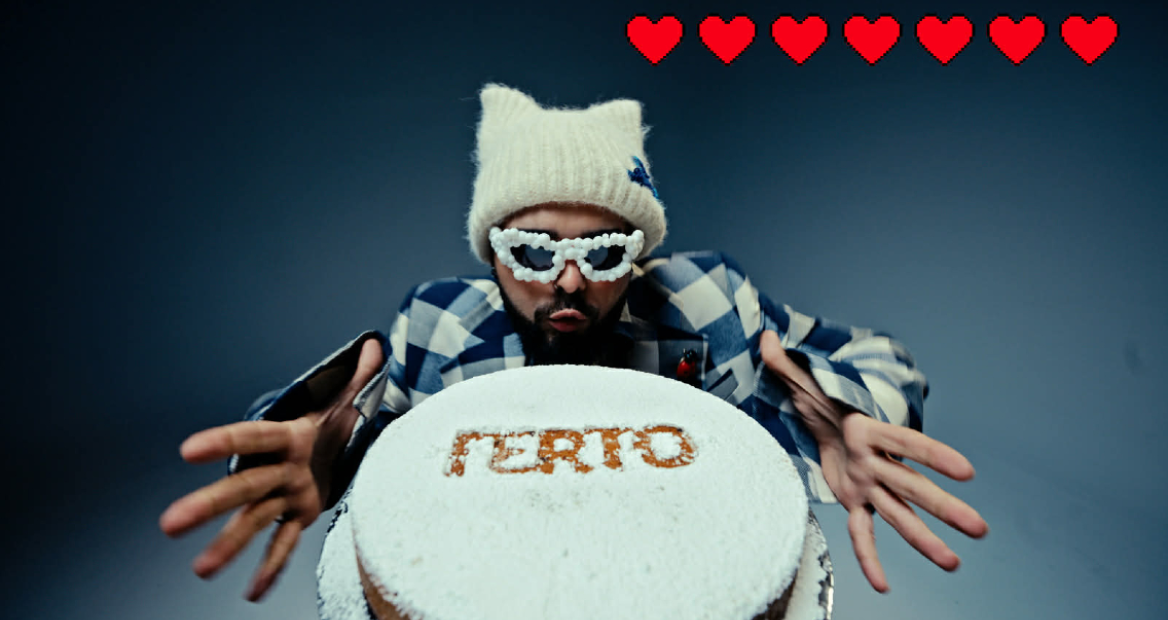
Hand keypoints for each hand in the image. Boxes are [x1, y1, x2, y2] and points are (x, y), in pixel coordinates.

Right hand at [159, 338, 383, 601]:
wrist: (338, 446)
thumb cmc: (336, 421)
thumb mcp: (349, 398)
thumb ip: (360, 376)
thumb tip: (375, 345)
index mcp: (287, 436)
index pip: (250, 437)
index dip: (222, 443)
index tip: (187, 451)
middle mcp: (277, 468)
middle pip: (240, 487)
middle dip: (207, 504)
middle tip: (170, 523)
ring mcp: (284, 495)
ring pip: (251, 521)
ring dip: (227, 545)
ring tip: (201, 569)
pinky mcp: (299, 515)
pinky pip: (282, 543)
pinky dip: (270, 567)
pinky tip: (253, 592)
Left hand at [760, 330, 987, 592]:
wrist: (821, 416)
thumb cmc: (818, 397)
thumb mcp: (801, 379)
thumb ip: (784, 361)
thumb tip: (765, 334)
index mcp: (868, 430)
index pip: (907, 443)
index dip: (935, 456)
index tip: (968, 471)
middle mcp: (876, 461)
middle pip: (914, 487)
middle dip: (946, 509)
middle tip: (980, 529)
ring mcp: (870, 485)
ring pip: (900, 516)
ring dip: (926, 540)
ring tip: (953, 563)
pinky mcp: (855, 501)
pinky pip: (864, 535)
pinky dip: (870, 559)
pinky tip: (882, 585)